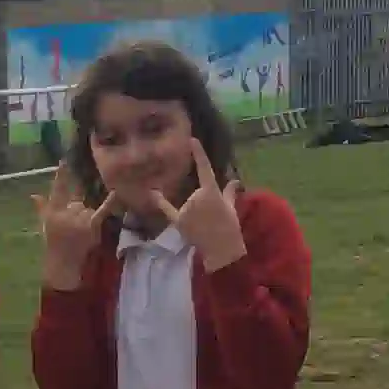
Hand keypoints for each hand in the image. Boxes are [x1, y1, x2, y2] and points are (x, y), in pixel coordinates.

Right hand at [31, 166, 113, 290]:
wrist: (63, 263)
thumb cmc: (53, 244)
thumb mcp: (44, 225)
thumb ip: (42, 208)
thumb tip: (33, 195)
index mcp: (53, 212)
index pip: (57, 190)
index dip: (61, 176)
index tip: (64, 161)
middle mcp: (66, 214)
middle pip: (77, 202)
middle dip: (77, 212)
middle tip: (72, 228)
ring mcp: (79, 220)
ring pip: (87, 209)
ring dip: (85, 219)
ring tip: (79, 234)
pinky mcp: (91, 226)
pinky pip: (101, 211)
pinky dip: (109, 202)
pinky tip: (116, 192)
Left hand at [150, 141, 246, 269]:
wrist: (221, 249)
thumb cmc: (230, 227)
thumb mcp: (231, 207)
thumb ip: (230, 192)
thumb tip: (235, 180)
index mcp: (211, 191)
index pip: (205, 168)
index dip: (198, 154)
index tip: (192, 140)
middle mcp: (196, 197)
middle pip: (196, 193)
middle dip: (203, 202)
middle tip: (213, 217)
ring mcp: (186, 209)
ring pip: (187, 204)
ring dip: (194, 212)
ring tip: (204, 225)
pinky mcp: (178, 221)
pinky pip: (168, 210)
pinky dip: (161, 202)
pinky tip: (154, 194)